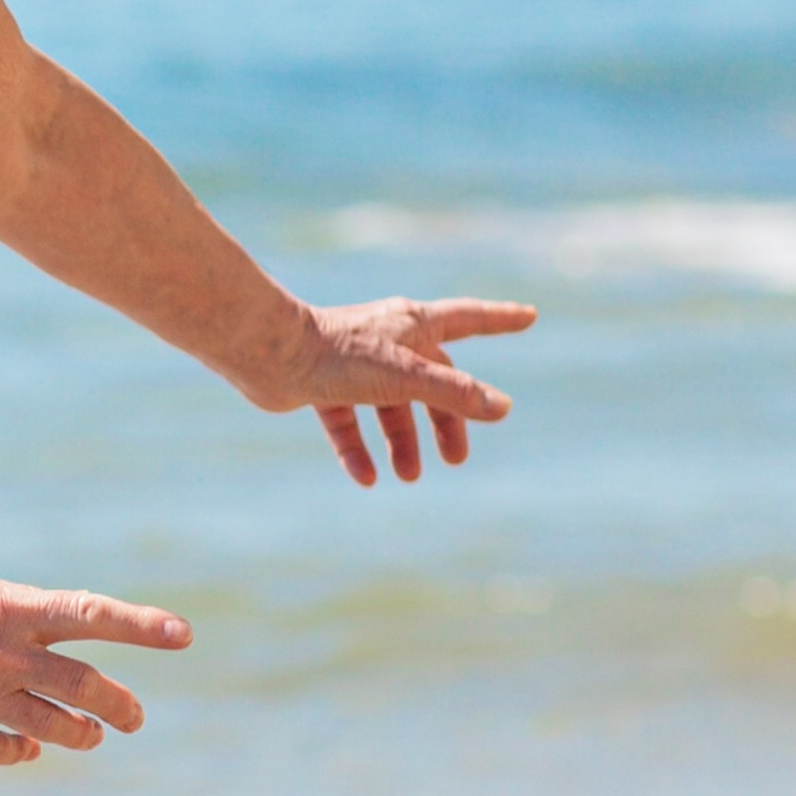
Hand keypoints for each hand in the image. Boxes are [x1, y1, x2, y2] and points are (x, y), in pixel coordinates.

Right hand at [0, 565, 184, 767]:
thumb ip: (11, 615)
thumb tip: (58, 637)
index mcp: (3, 605)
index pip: (88, 613)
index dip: (140, 626)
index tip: (182, 635)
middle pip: (84, 685)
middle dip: (120, 706)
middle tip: (134, 718)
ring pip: (52, 728)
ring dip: (79, 736)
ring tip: (89, 738)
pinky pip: (4, 751)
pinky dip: (21, 752)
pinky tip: (24, 749)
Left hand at [246, 296, 538, 486]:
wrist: (267, 353)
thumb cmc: (339, 354)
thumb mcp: (405, 376)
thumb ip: (453, 393)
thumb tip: (502, 408)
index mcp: (412, 325)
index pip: (470, 319)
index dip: (501, 319)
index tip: (529, 316)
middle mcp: (387, 341)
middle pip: (431, 381)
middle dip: (446, 419)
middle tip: (456, 459)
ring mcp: (354, 364)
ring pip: (388, 407)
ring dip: (401, 442)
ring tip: (408, 476)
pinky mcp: (322, 385)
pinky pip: (347, 423)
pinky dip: (357, 450)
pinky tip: (366, 479)